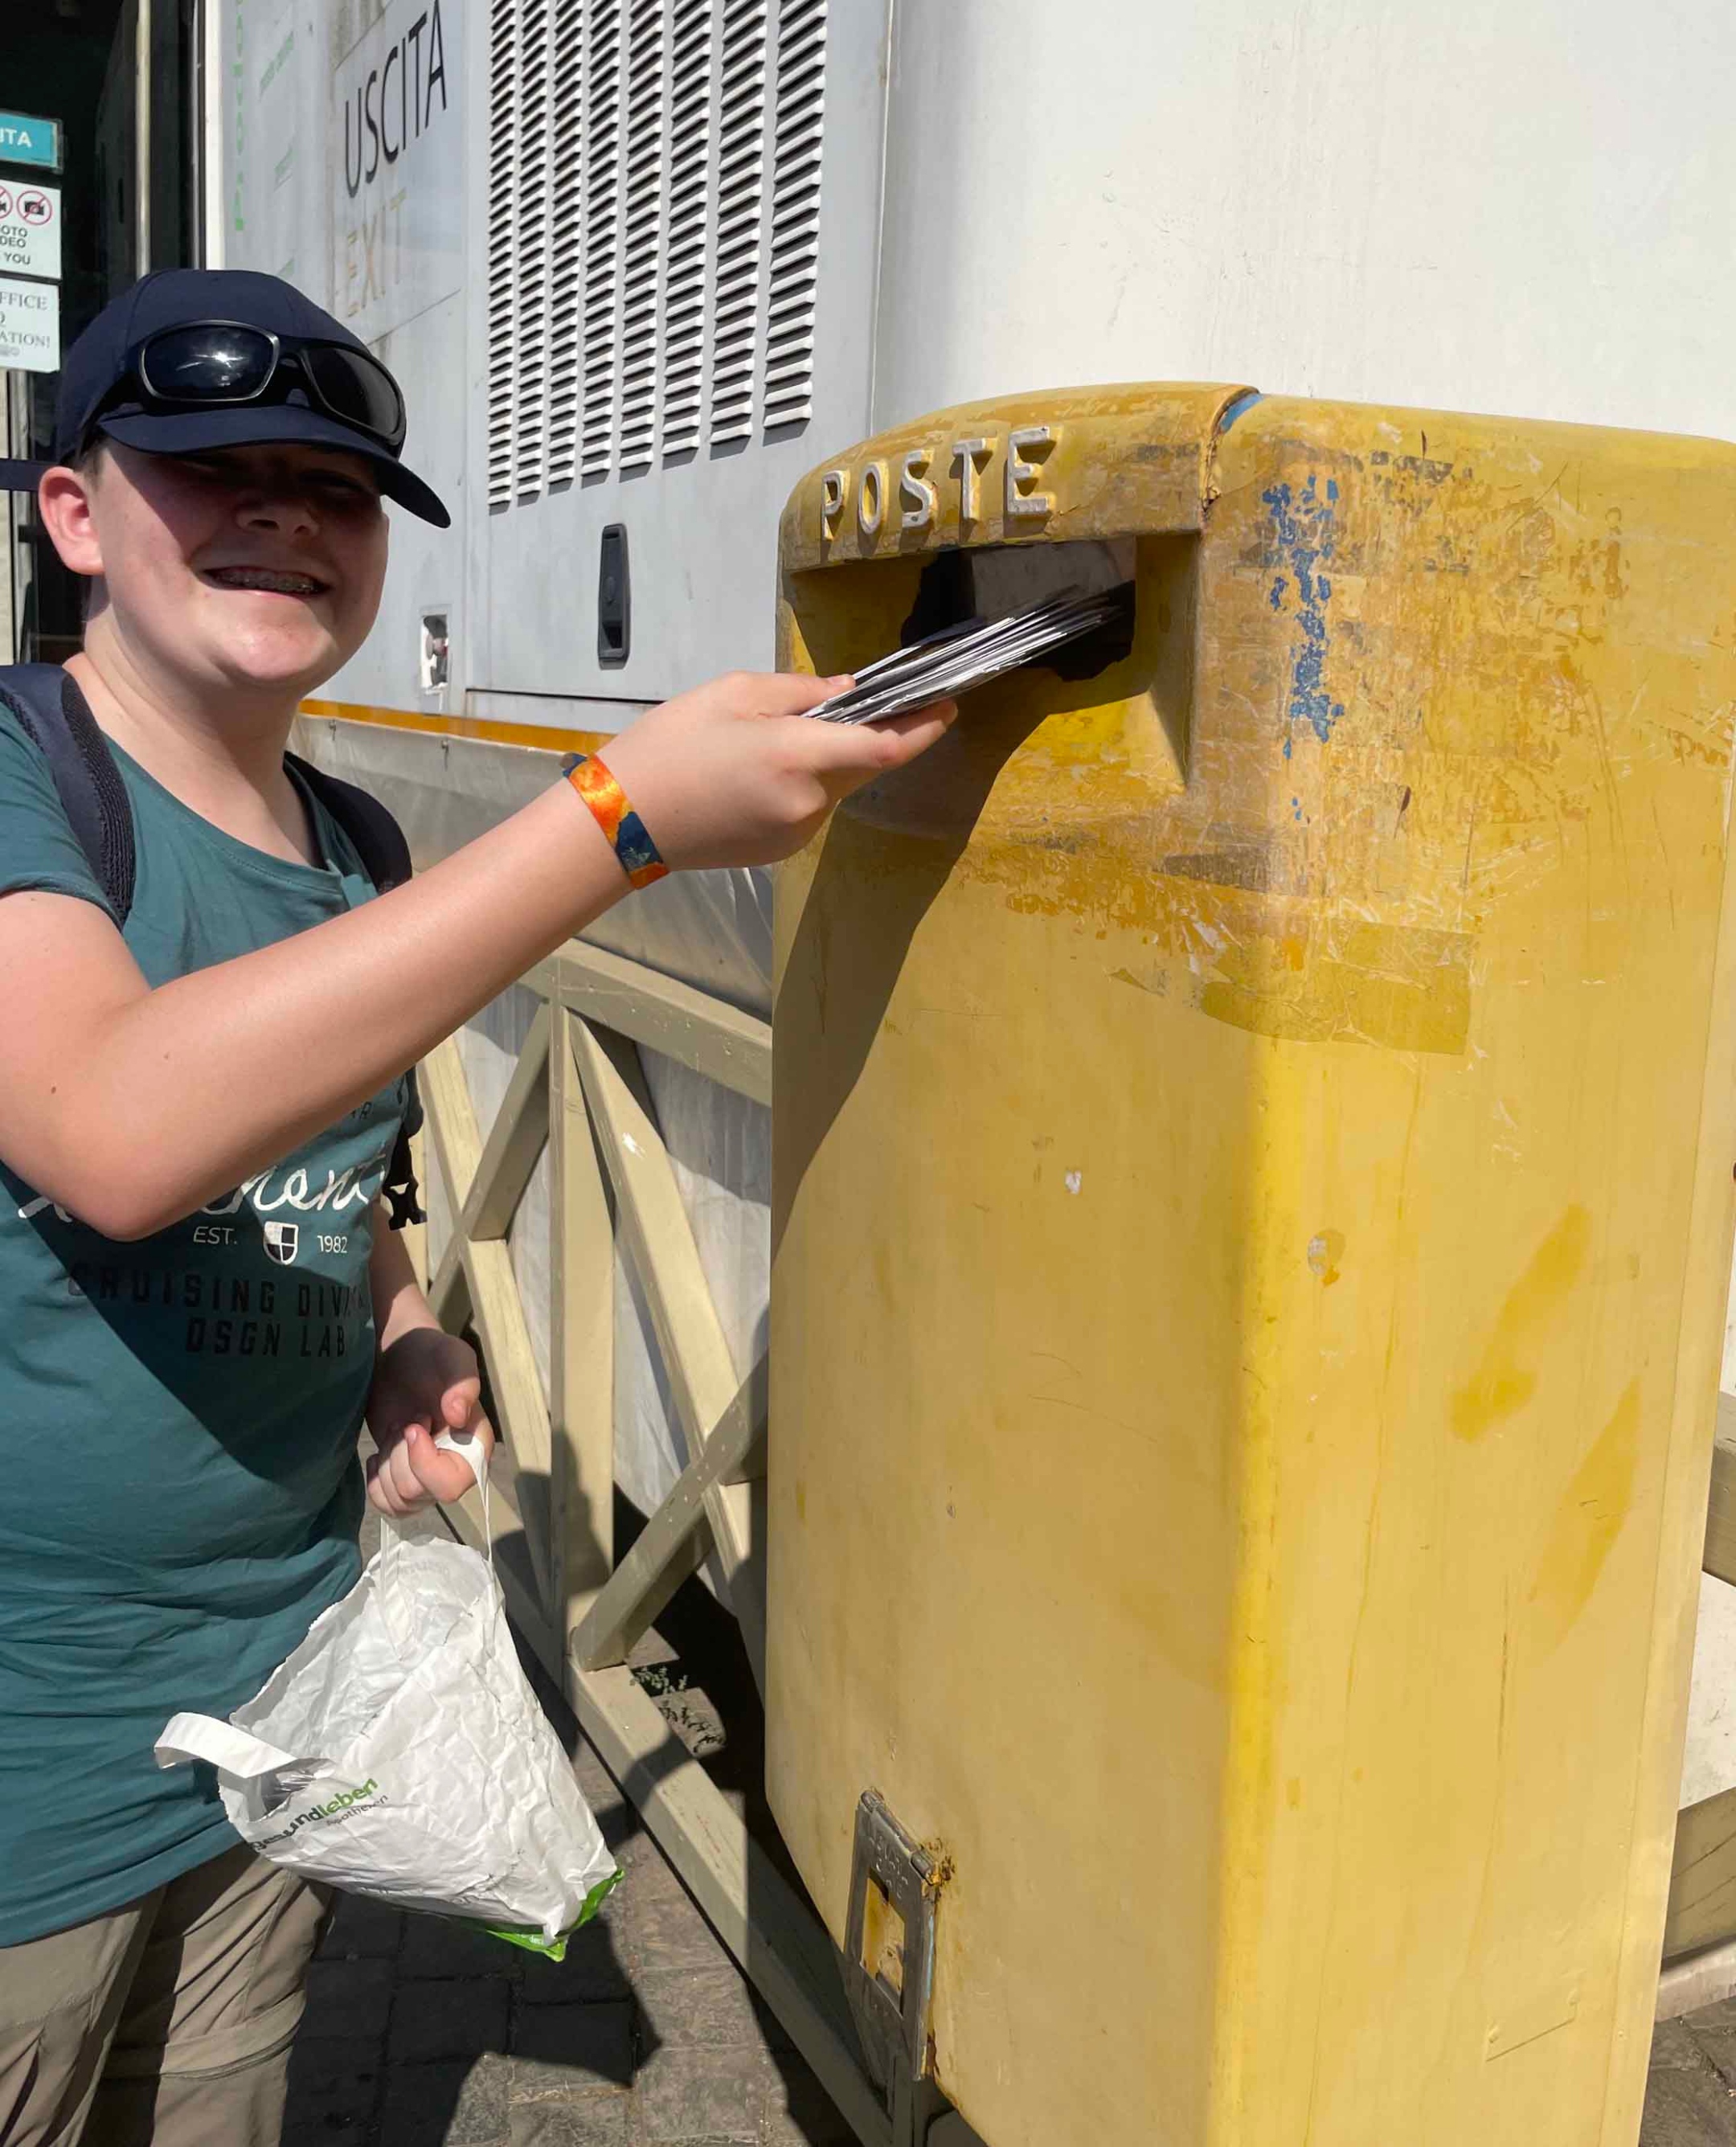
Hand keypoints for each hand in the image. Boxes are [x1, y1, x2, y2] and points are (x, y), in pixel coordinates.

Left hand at [364, 1326, 495, 1516]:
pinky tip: (378, 1454)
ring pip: (400, 1502)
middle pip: (418, 1494)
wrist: (398, 1356)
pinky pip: (387, 1505)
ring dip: (387, 1466)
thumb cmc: (428, 1354)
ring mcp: (426, 1476)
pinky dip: (376, 1482)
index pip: (452, 1485)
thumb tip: (459, 1416)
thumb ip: (462, 1383)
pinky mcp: (401, 1478)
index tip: (412, 1427)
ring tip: (396, 1432)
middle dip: (399, 1457)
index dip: (424, 1464)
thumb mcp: (451, 1356)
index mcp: (474, 1446)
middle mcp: (454, 1468)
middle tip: (404, 1423)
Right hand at [599, 670, 955, 870]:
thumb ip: (800, 692)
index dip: (925, 726)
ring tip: (774, 738)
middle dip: (872, 735)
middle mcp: (810, 801)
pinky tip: (760, 772)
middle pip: (866, 765)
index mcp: (799, 755)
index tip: (948, 705)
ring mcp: (798, 832)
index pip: (887, 745)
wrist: (623, 820)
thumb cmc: (671, 744)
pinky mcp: (782, 850)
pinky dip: (805, 784)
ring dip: (830, 760)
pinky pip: (811, 808)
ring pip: (837, 787)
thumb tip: (849, 693)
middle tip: (863, 705)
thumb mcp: (733, 694)